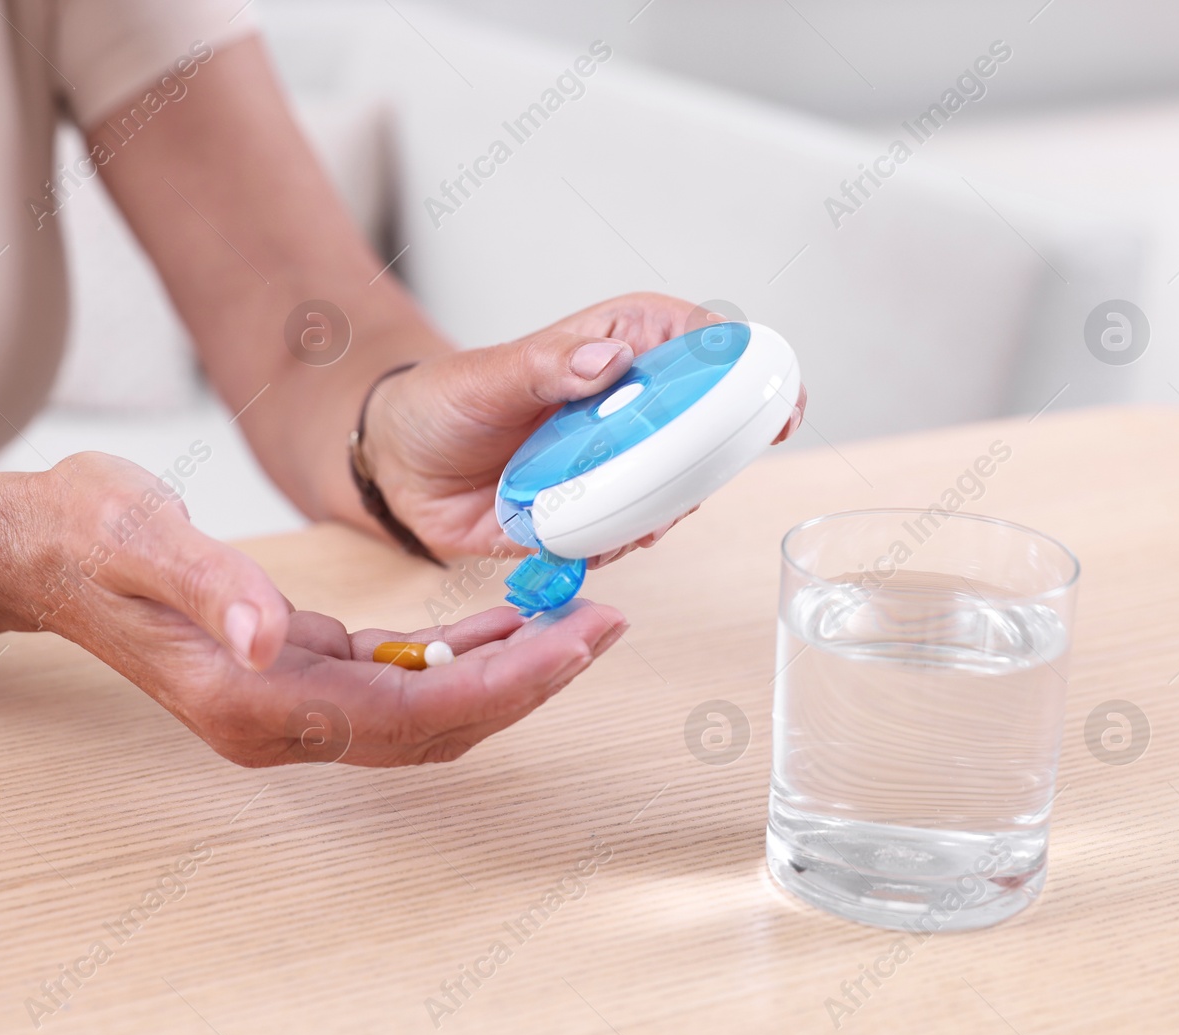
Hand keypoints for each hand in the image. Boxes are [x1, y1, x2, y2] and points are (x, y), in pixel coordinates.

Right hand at [28, 453, 625, 766]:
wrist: (43, 548)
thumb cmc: (86, 535)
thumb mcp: (140, 538)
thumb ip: (211, 586)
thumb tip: (271, 637)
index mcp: (253, 702)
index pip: (410, 715)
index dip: (503, 685)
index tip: (576, 639)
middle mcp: (279, 724)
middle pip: (436, 727)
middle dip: (530, 681)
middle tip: (605, 623)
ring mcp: (291, 708)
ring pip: (428, 712)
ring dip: (507, 671)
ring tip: (576, 617)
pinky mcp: (301, 678)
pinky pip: (403, 683)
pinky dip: (463, 655)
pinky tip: (504, 620)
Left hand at [361, 292, 806, 562]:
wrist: (401, 466)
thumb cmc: (445, 401)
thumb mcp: (489, 376)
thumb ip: (547, 366)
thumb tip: (607, 359)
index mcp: (622, 347)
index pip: (708, 346)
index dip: (753, 373)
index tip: (777, 411)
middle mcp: (633, 405)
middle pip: (709, 427)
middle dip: (711, 462)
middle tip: (685, 484)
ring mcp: (620, 462)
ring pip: (679, 488)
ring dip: (664, 510)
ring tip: (626, 516)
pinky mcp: (597, 512)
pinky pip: (632, 534)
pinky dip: (621, 544)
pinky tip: (590, 541)